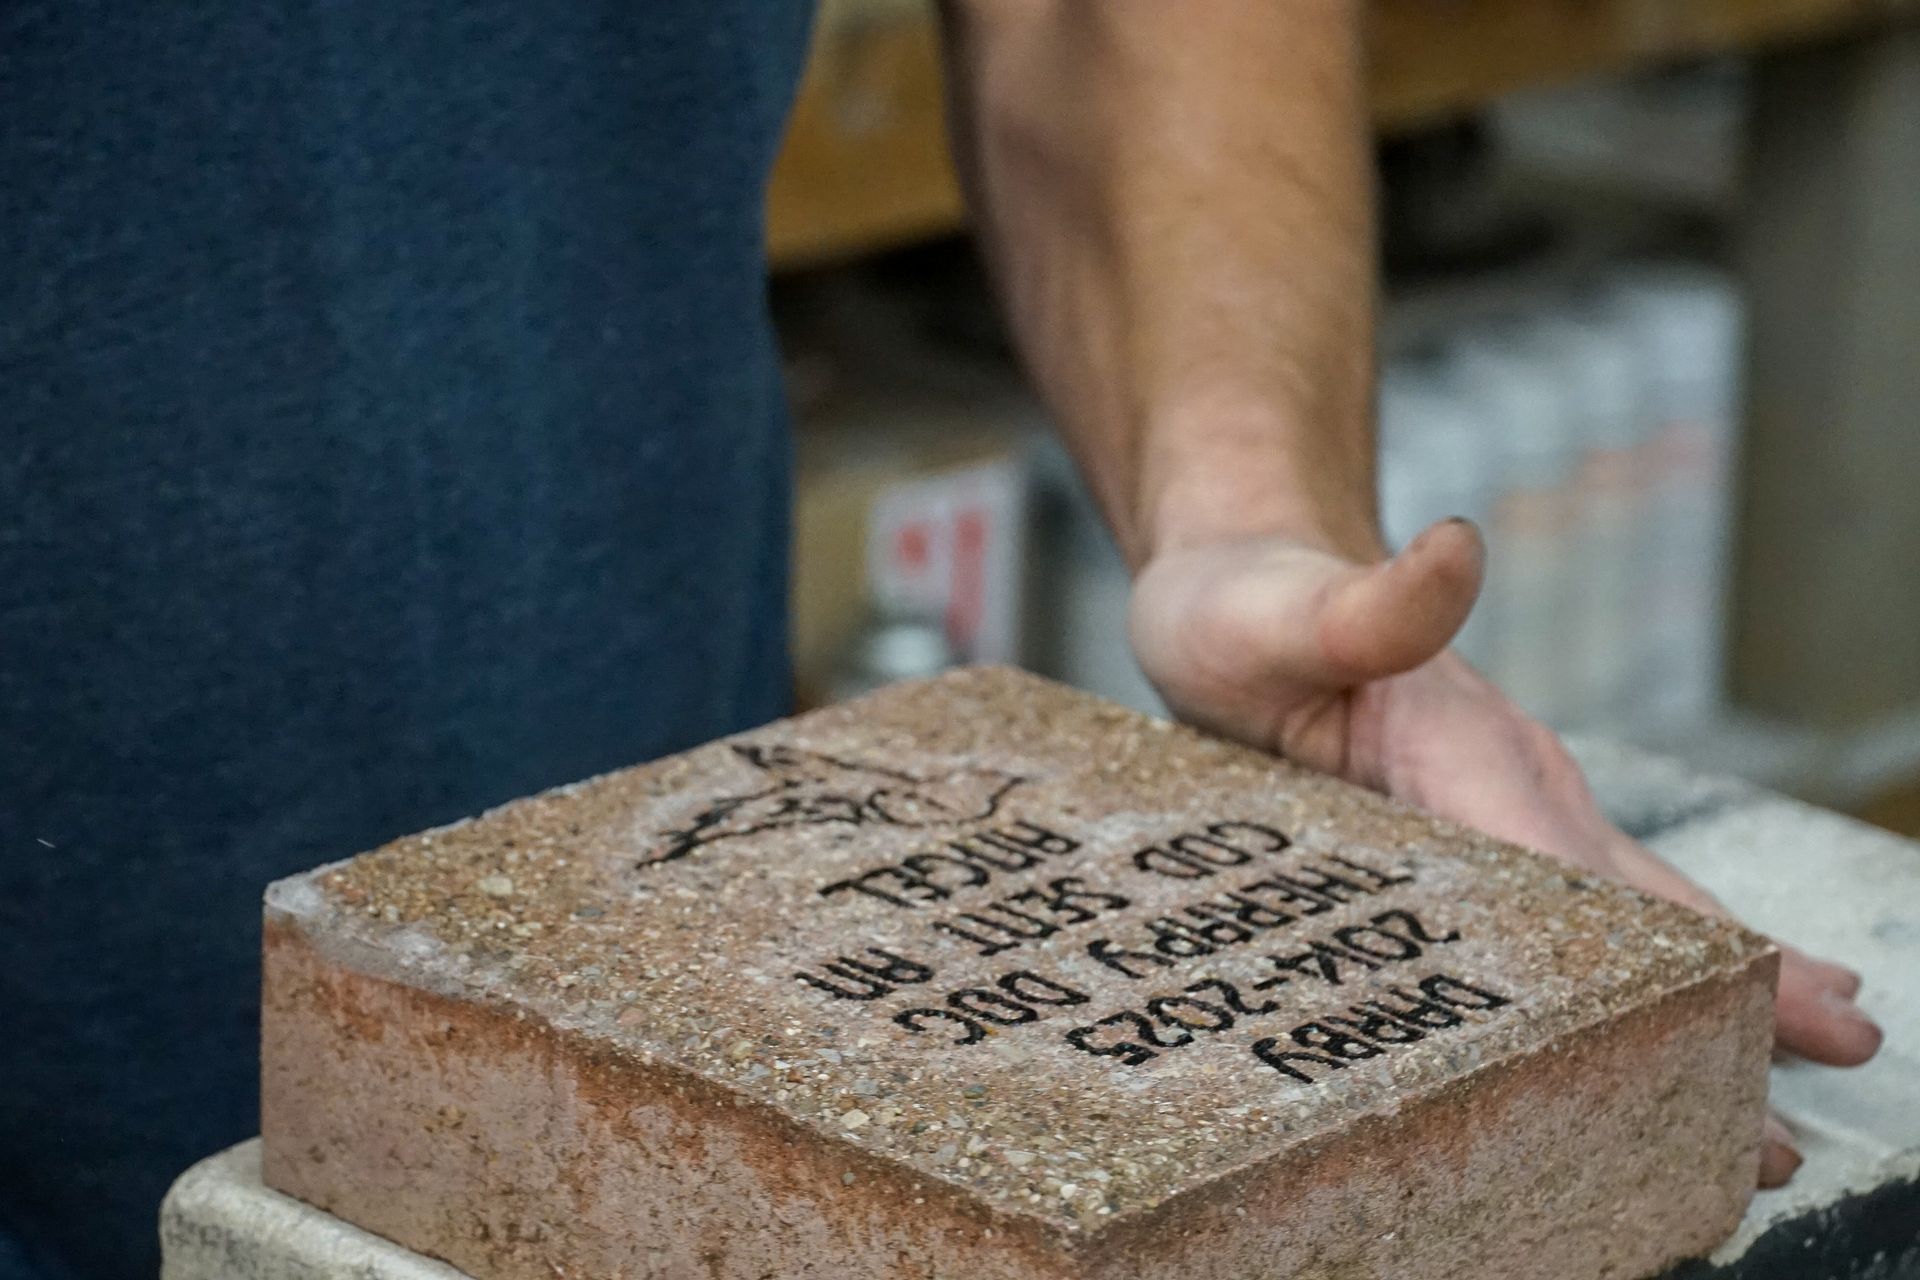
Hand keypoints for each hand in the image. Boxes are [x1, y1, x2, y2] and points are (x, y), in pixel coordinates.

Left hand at [1130, 518, 1882, 1186]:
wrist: (1237, 580)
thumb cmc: (1249, 605)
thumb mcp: (1284, 611)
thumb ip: (1371, 605)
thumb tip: (1455, 546)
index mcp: (1480, 752)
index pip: (1582, 882)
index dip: (1659, 969)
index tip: (1741, 1041)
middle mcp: (1514, 788)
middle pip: (1637, 917)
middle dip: (1715, 1019)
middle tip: (1778, 1138)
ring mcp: (1498, 816)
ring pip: (1619, 926)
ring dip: (1686, 1018)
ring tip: (1760, 1125)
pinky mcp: (1464, 840)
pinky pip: (1556, 926)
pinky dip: (1613, 994)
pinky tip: (1641, 1046)